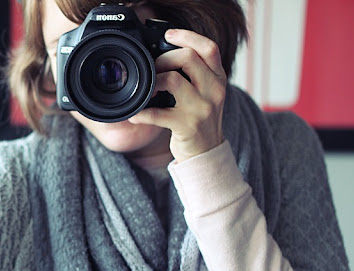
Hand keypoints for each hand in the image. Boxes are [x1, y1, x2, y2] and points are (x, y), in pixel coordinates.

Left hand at [128, 29, 226, 161]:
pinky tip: (135, 115)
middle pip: (188, 58)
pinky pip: (158, 114)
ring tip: (146, 89)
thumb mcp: (206, 93)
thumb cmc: (199, 119)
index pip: (209, 48)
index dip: (188, 36)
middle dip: (164, 58)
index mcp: (218, 79)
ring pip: (173, 80)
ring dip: (153, 81)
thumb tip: (162, 56)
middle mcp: (214, 90)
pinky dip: (142, 113)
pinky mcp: (187, 126)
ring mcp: (201, 108)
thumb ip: (195, 74)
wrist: (206, 152)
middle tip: (153, 68)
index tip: (169, 35)